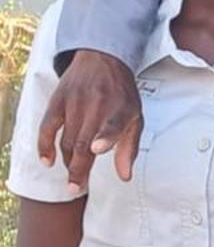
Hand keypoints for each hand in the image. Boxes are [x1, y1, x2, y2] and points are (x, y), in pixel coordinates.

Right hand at [38, 52, 142, 195]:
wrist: (102, 57)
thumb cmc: (121, 94)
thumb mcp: (135, 117)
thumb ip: (129, 147)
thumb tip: (124, 177)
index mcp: (120, 108)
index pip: (113, 123)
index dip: (106, 136)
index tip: (97, 148)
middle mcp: (96, 105)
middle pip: (83, 142)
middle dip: (79, 169)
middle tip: (76, 189)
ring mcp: (74, 103)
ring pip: (67, 140)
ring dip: (68, 163)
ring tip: (73, 180)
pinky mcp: (58, 100)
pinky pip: (47, 126)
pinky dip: (45, 145)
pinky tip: (47, 161)